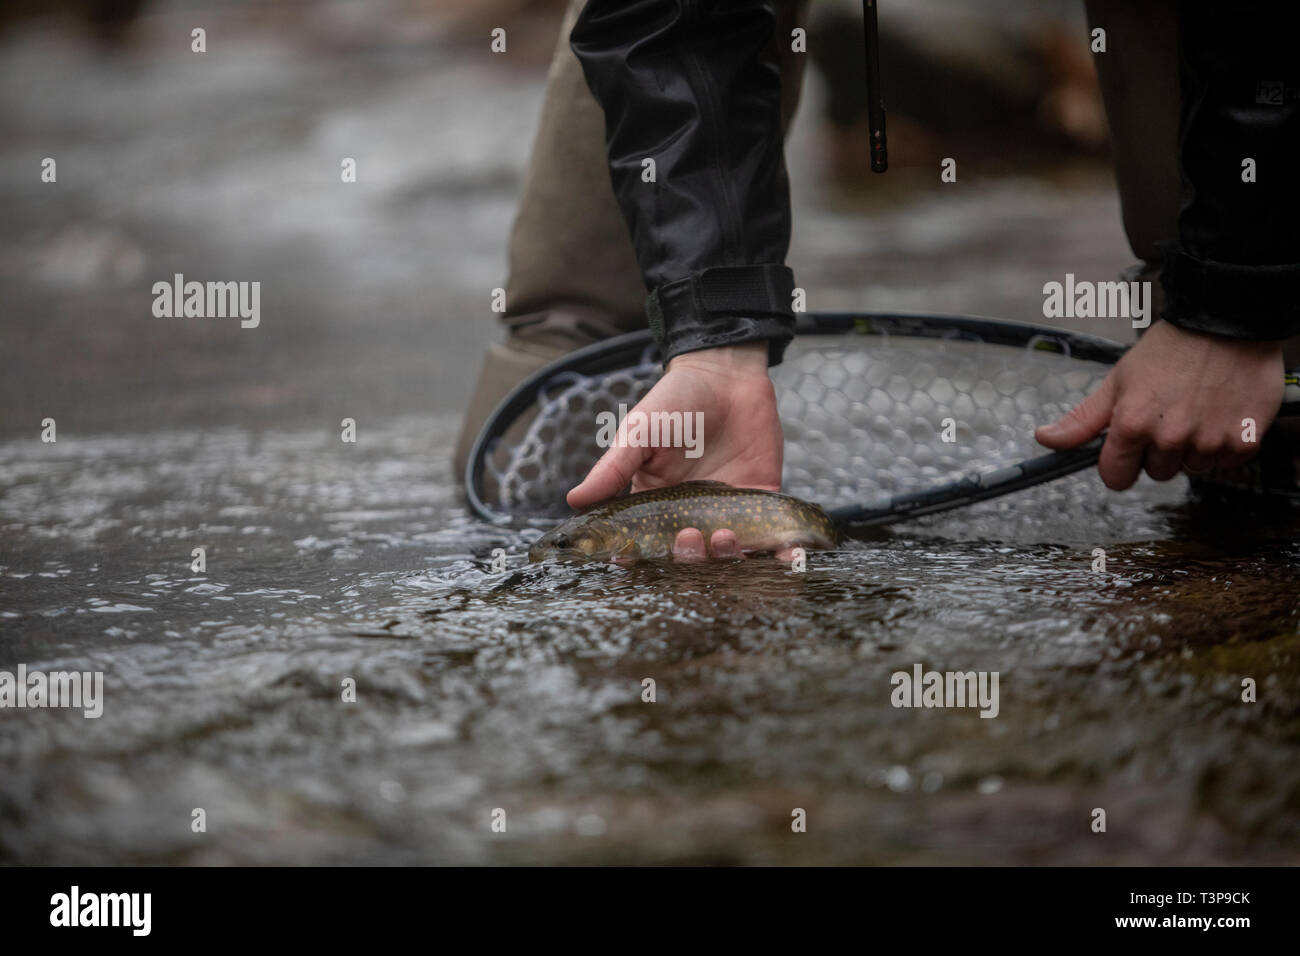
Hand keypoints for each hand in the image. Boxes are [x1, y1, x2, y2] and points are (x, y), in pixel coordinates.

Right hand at [565, 342, 783, 558]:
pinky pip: (771, 541)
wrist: (727, 375)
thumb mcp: (638, 433)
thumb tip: (573, 501)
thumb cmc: (675, 401)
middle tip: (690, 537)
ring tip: (726, 536)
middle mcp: (689, 517)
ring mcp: (727, 513)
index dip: (637, 560)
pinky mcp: (761, 503)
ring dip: (726, 558)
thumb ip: (611, 469)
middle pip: (687, 559)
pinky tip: (782, 559)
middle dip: (688, 559)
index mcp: (653, 505)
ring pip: (727, 557)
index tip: (634, 560)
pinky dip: (778, 557)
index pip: (642, 547)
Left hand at [1035, 320, 1284, 488]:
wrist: (1227, 323)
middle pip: (1157, 473)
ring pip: (1193, 468)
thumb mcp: (1117, 381)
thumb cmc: (1171, 349)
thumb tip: (1045, 439)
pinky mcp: (1244, 440)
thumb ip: (1082, 419)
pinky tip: (1221, 414)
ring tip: (1197, 410)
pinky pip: (1228, 462)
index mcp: (1133, 425)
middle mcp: (1170, 438)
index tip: (1128, 452)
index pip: (1116, 478)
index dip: (1120, 465)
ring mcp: (1209, 441)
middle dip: (1159, 451)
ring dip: (1193, 447)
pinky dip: (1226, 443)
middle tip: (1169, 415)